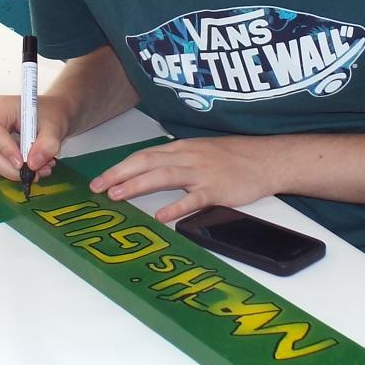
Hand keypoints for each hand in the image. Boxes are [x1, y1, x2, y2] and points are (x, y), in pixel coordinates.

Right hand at [0, 93, 73, 182]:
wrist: (50, 116)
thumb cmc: (49, 114)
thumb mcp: (55, 126)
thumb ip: (48, 143)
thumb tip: (33, 164)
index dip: (4, 149)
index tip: (21, 164)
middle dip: (9, 168)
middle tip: (35, 174)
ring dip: (14, 171)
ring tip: (40, 169)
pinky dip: (14, 171)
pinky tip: (34, 168)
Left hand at [89, 135, 278, 223]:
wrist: (266, 159)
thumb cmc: (235, 158)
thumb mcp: (201, 153)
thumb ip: (176, 161)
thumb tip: (149, 173)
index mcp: (182, 149)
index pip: (144, 156)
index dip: (120, 167)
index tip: (100, 179)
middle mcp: (188, 157)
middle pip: (147, 163)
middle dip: (119, 175)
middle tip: (98, 188)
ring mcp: (202, 173)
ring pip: (164, 176)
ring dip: (138, 185)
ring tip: (117, 195)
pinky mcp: (216, 190)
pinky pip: (193, 198)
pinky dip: (176, 207)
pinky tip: (162, 216)